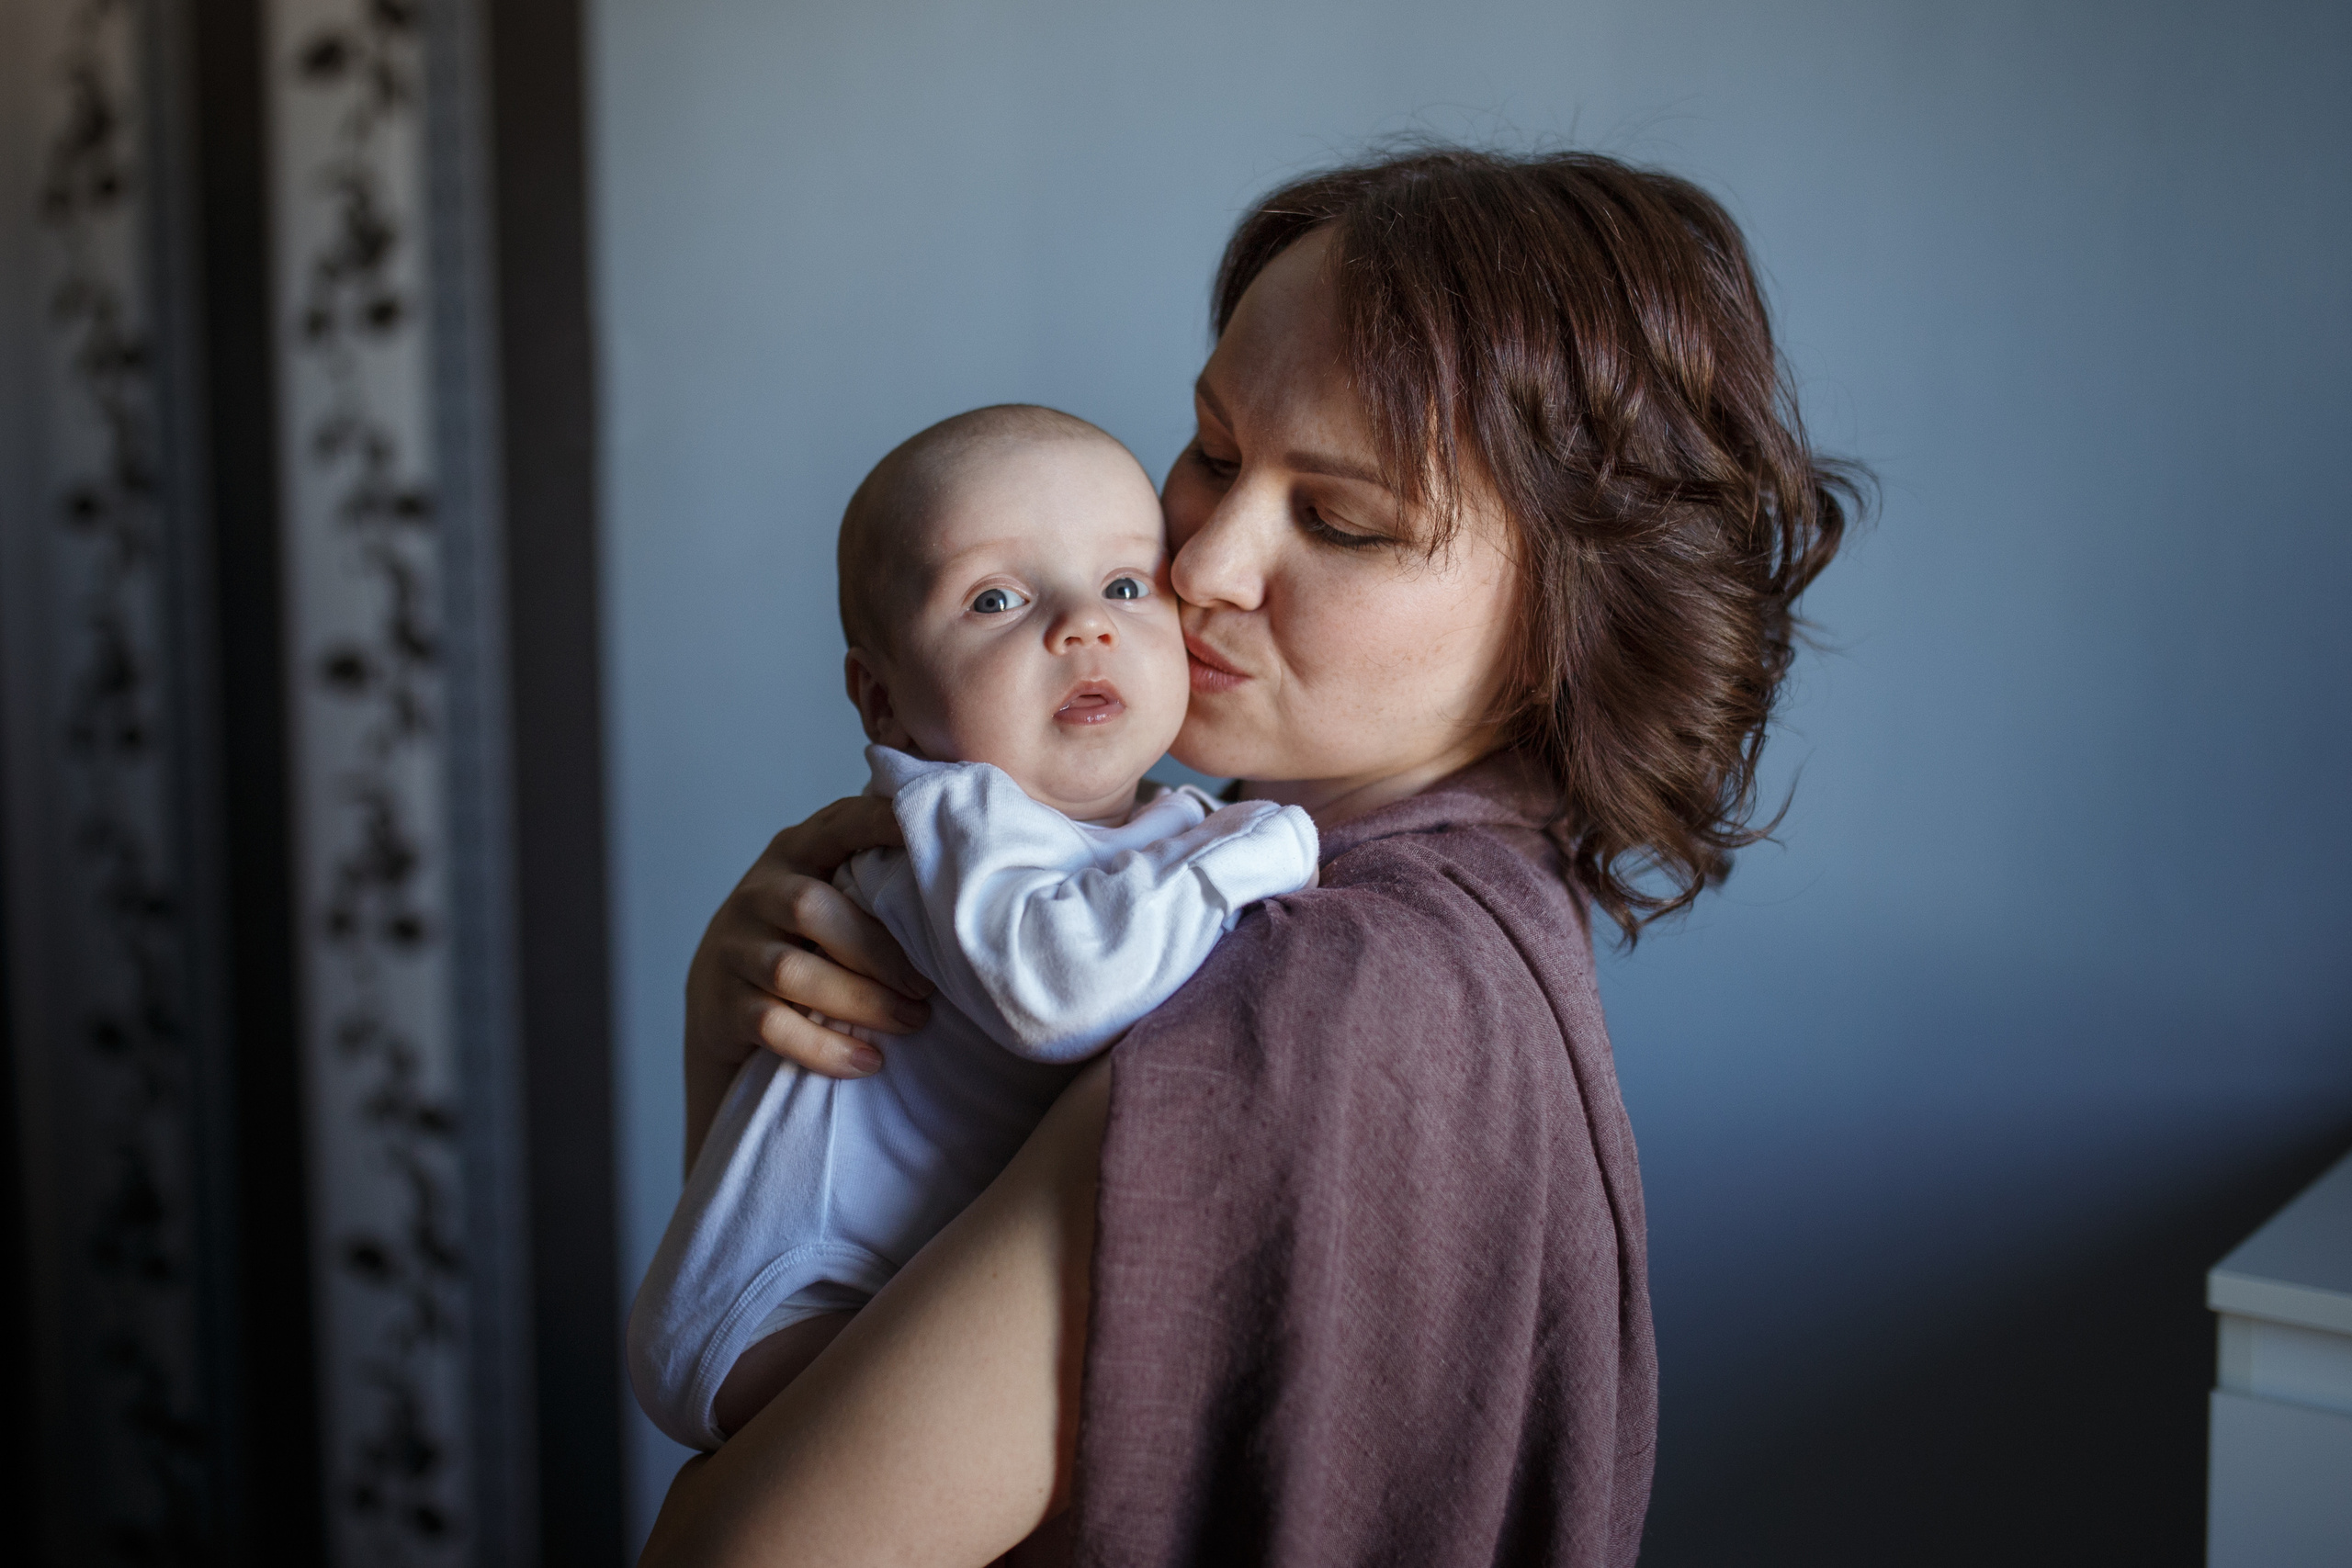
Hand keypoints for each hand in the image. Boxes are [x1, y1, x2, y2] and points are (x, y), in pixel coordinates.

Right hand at [683, 796, 931, 1168]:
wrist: (721, 1001)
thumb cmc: (807, 939)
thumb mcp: (830, 891)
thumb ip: (876, 870)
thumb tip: (974, 858)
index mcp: (795, 852)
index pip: (836, 824)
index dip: (879, 823)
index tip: (930, 832)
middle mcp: (757, 893)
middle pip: (811, 907)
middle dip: (879, 950)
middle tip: (931, 985)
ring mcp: (734, 950)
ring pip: (793, 972)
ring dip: (861, 1001)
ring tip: (913, 1022)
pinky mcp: (723, 1007)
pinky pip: (773, 1026)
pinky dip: (825, 1049)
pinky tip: (869, 1062)